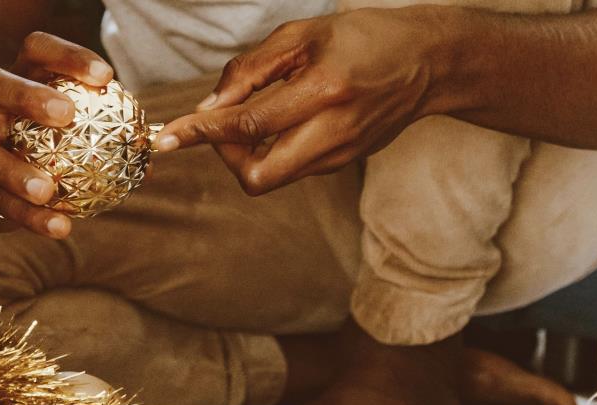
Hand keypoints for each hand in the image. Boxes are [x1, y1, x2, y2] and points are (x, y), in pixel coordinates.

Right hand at [0, 32, 112, 236]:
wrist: (7, 172)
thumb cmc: (57, 140)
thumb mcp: (82, 126)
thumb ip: (113, 129)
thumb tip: (154, 146)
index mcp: (21, 75)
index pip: (37, 49)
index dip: (67, 56)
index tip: (105, 77)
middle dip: (26, 95)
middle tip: (65, 115)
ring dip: (13, 168)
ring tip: (46, 189)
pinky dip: (28, 217)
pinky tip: (60, 227)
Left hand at [156, 8, 444, 194]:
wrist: (428, 64)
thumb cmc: (362, 38)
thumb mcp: (304, 34)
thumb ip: (251, 70)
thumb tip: (210, 109)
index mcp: (323, 91)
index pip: (248, 125)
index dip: (202, 133)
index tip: (168, 138)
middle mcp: (332, 132)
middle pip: (257, 176)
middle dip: (225, 158)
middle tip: (222, 128)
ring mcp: (339, 155)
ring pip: (272, 177)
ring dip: (245, 154)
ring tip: (249, 118)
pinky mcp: (342, 164)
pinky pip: (291, 168)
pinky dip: (270, 150)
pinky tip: (276, 124)